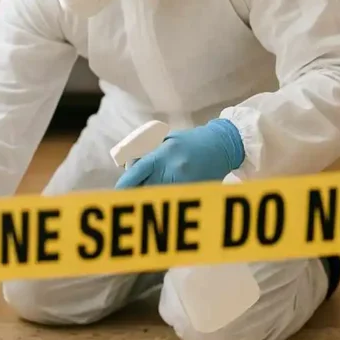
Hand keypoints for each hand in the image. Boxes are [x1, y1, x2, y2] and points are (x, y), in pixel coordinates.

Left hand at [115, 119, 243, 187]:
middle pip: (147, 188)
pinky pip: (175, 199)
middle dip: (137, 194)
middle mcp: (174, 168)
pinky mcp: (196, 190)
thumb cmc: (189, 141)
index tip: (117, 192)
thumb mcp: (166, 139)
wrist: (222, 144)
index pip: (139, 171)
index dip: (126, 184)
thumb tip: (127, 165)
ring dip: (151, 198)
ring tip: (145, 197)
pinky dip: (166, 200)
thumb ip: (146, 150)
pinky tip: (163, 199)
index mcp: (164, 153)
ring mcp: (186, 181)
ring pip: (160, 196)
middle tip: (127, 198)